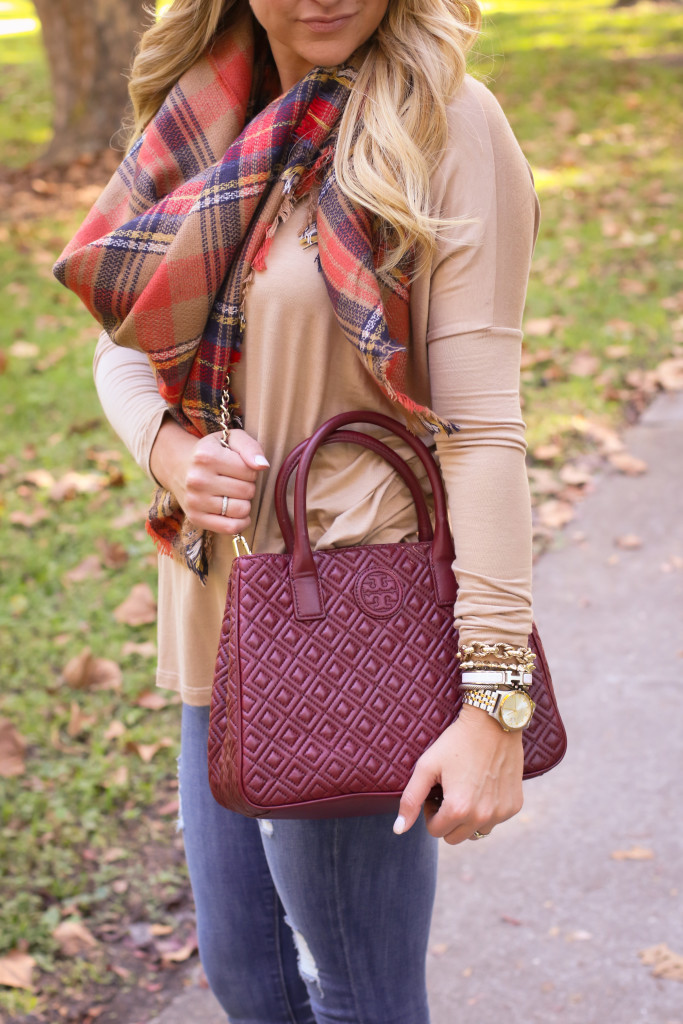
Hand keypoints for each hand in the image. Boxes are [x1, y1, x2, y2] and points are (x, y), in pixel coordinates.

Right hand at [150, 421, 268, 534]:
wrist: (180, 467)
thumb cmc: (213, 452)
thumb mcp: (232, 439)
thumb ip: (250, 447)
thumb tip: (263, 465)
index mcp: (207, 456)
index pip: (250, 471)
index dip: (251, 470)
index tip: (240, 468)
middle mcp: (197, 479)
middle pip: (246, 491)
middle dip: (248, 486)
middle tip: (236, 481)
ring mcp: (195, 500)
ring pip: (241, 510)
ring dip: (245, 503)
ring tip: (234, 494)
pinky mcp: (195, 518)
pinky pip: (229, 528)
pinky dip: (241, 523)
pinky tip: (238, 513)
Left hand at [393, 704, 523, 843]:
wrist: (494, 723)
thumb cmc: (456, 742)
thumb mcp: (427, 766)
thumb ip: (410, 800)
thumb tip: (399, 829)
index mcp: (458, 809)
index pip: (435, 831)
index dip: (430, 812)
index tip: (435, 791)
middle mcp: (482, 816)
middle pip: (454, 838)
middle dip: (447, 820)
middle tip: (448, 792)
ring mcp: (501, 813)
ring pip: (475, 832)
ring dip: (468, 819)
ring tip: (466, 790)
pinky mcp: (515, 806)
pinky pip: (495, 820)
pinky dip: (487, 810)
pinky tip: (484, 786)